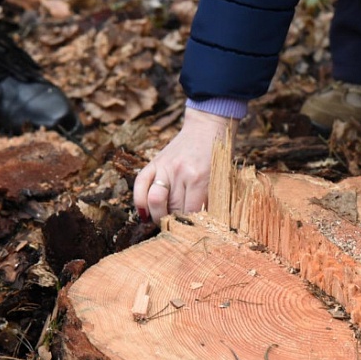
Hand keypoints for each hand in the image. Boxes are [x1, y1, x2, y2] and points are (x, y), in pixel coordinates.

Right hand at [133, 108, 237, 222]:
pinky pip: (140, 185)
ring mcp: (165, 166)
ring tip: (164, 221)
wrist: (207, 127)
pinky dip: (140, 202)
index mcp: (200, 178)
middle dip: (175, 222)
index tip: (193, 231)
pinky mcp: (154, 162)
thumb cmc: (217, 157)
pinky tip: (144, 214)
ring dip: (158, 215)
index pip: (191, 212)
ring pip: (154, 200)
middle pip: (172, 208)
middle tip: (179, 228)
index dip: (191, 225)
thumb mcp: (220, 178)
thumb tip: (201, 225)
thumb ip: (211, 200)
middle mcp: (180, 172)